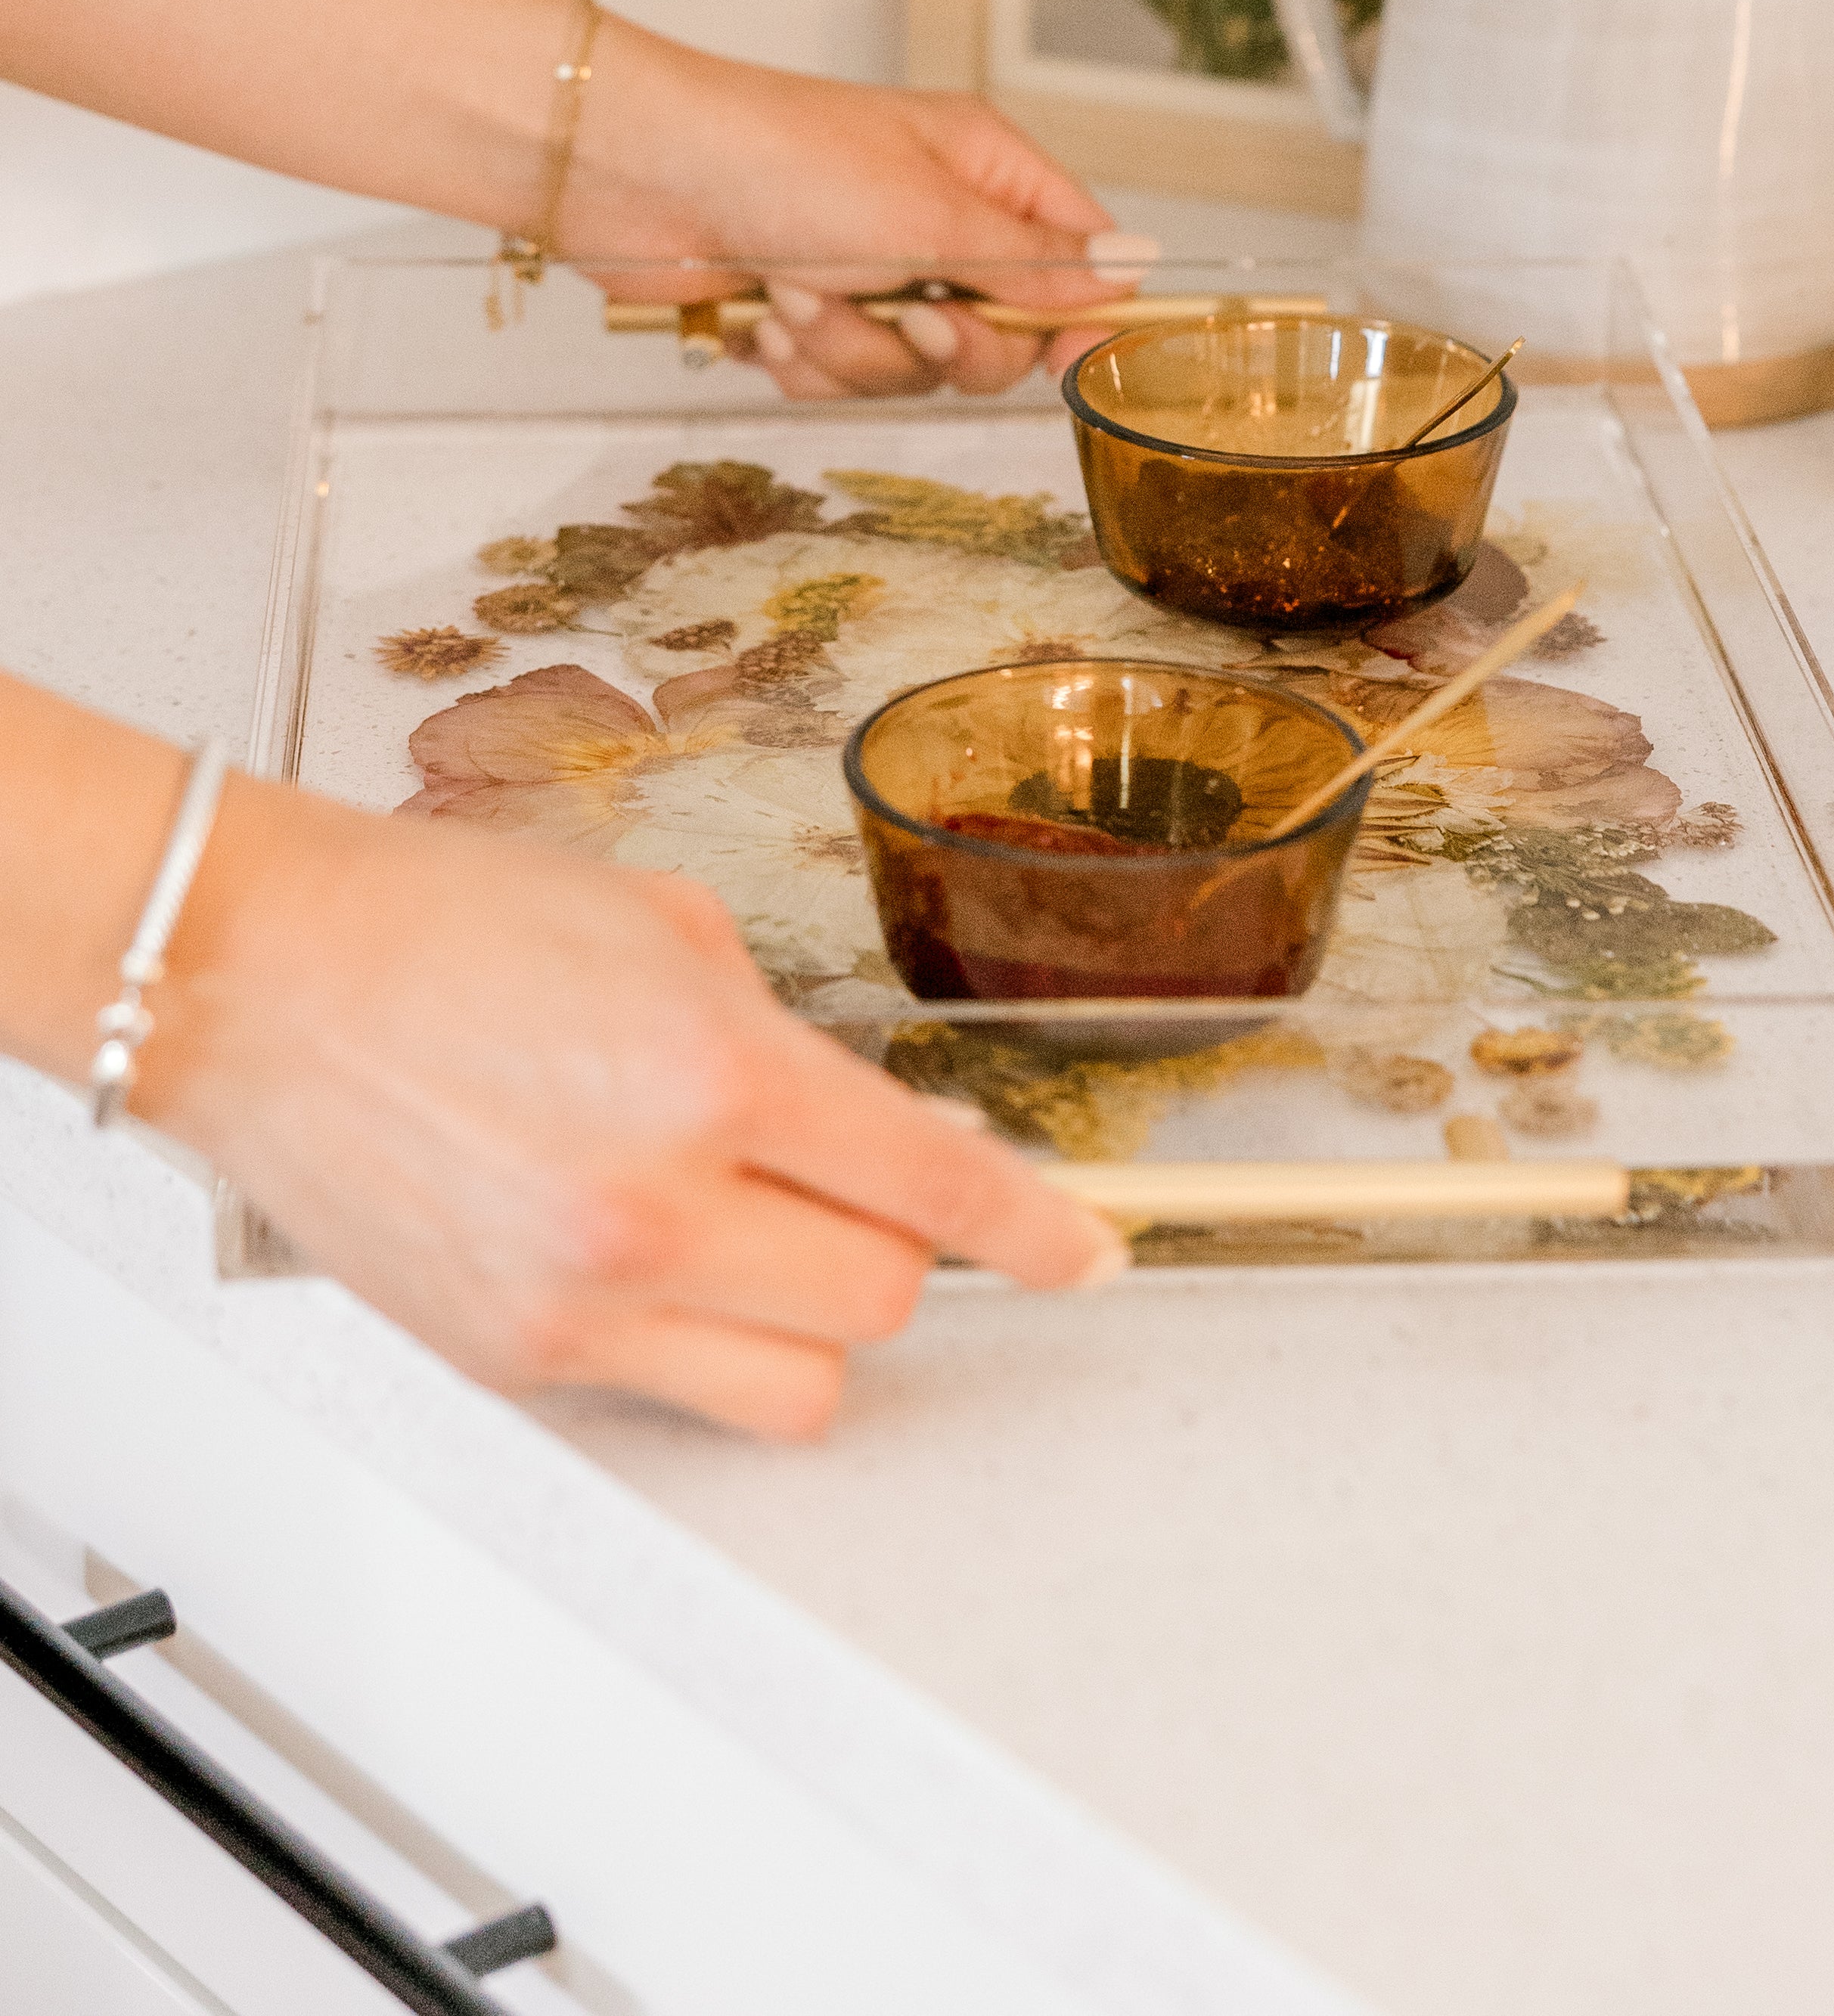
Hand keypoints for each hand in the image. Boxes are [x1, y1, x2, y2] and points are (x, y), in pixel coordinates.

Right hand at [142, 779, 1127, 1438]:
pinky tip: (649, 1250)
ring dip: (810, 1312)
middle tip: (848, 1180)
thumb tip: (883, 1128)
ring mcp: (583, 1303)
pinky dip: (700, 1338)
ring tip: (751, 1232)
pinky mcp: (517, 1360)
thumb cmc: (442, 922)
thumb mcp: (665, 928)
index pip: (933, 1187)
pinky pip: (677, 1395)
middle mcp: (656, 1207)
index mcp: (712, 1073)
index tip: (1086, 1250)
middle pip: (884, 1299)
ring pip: (801, 1382)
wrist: (261, 976)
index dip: (1037, 1228)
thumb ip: (786, 1037)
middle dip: (898, 1241)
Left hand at [563, 30, 1155, 396]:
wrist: (636, 177)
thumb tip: (1136, 266)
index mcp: (981, 171)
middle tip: (911, 314)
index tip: (1073, 364)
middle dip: (948, 343)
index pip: (1078, 255)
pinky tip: (764, 314)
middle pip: (1001, 335)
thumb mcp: (931, 213)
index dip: (1084, 318)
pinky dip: (803, 359)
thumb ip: (1035, 261)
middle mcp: (934, 222)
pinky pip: (840, 379)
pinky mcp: (807, 317)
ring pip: (913, 368)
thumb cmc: (780, 160)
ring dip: (855, 348)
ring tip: (800, 294)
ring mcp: (869, 272)